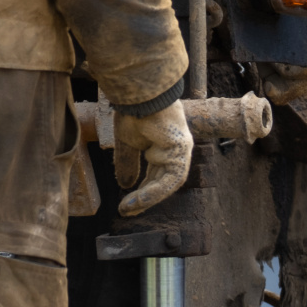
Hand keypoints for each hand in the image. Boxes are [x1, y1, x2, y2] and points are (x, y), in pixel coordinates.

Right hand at [113, 100, 192, 215]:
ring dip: (148, 198)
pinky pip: (170, 179)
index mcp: (165, 146)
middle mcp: (176, 149)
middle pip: (163, 181)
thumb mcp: (128, 143)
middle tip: (128, 211)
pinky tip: (138, 200)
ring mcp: (182, 150)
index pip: (157, 174)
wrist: (139, 95)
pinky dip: (154, 192)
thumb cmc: (135, 111)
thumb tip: (124, 185)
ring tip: (129, 208)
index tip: (129, 203)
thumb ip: (128, 164)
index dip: (144, 190)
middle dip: (145, 198)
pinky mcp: (182, 150)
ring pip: (167, 184)